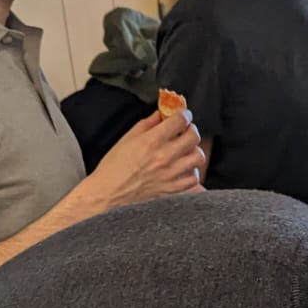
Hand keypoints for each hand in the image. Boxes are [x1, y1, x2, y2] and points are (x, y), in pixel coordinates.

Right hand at [83, 109, 204, 210]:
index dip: (184, 114)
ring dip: (194, 150)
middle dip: (191, 129)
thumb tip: (161, 114)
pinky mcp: (172, 188)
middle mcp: (165, 156)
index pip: (180, 120)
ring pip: (198, 157)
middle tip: (185, 130)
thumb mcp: (127, 138)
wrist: (108, 193)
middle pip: (194, 137)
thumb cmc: (114, 167)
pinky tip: (183, 168)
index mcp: (152, 141)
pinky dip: (191, 171)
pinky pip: (194, 178)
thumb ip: (148, 124)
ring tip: (186, 150)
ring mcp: (171, 174)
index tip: (183, 115)